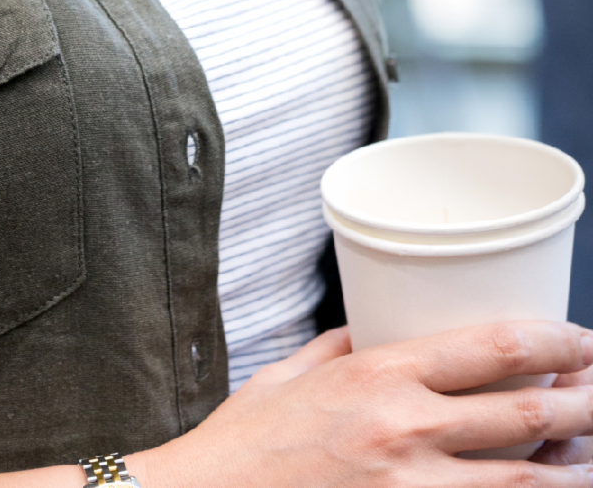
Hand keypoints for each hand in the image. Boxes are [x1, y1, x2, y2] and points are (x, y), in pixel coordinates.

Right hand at [134, 321, 592, 486]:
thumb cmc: (243, 442)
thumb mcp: (290, 376)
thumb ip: (340, 349)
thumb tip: (375, 329)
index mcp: (380, 375)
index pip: (491, 347)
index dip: (553, 339)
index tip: (583, 339)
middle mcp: (405, 429)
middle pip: (526, 412)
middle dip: (586, 402)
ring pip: (524, 483)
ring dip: (574, 468)